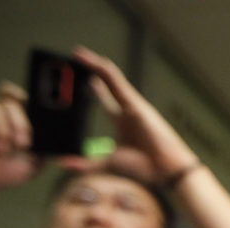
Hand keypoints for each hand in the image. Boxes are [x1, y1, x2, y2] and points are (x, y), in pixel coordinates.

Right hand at [0, 82, 37, 211]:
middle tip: (19, 145)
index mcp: (10, 119)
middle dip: (20, 126)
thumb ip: (50, 148)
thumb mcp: (34, 162)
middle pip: (12, 102)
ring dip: (0, 134)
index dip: (27, 99)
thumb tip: (74, 147)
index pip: (21, 98)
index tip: (32, 106)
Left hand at [58, 47, 197, 183]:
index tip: (81, 82)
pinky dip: (104, 70)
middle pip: (107, 85)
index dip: (94, 90)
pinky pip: (117, 81)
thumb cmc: (144, 169)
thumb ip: (85, 163)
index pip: (105, 100)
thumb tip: (63, 163)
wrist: (165, 171)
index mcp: (122, 123)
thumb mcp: (106, 164)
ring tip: (77, 53)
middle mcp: (127, 111)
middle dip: (93, 73)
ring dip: (94, 64)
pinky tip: (92, 60)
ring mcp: (132, 105)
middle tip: (76, 60)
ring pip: (110, 78)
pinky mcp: (135, 103)